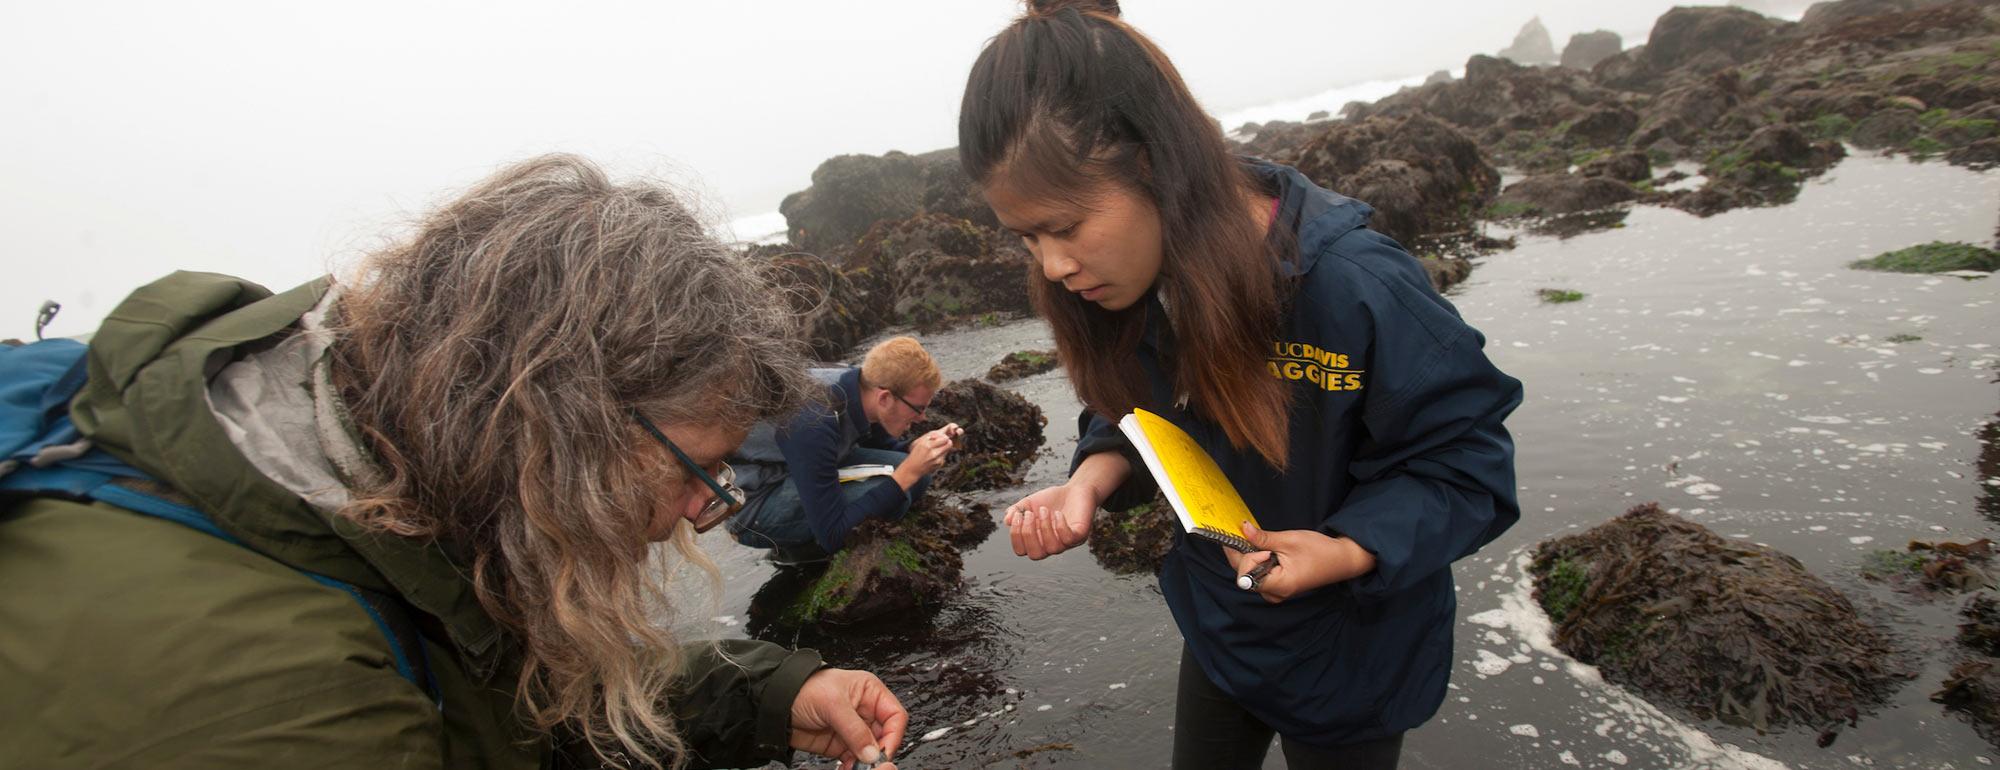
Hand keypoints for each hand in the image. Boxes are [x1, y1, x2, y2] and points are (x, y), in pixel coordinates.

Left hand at [789, 668, 907, 769]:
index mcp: (869, 692)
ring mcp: (852, 730)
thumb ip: (855, 730)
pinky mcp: (840, 745)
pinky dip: (853, 767)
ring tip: (857, 768)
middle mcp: (864, 711)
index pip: (894, 715)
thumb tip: (873, 752)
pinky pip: (854, 760)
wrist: (774, 703)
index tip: (883, 751)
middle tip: (870, 764)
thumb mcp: (833, 705)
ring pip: (870, 751)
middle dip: (879, 752)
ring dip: (865, 763)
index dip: (893, 734)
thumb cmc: (802, 689)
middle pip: (885, 736)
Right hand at [900, 427, 954, 475]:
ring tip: (936, 449)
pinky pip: (944, 456)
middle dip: (947, 441)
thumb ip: (931, 435)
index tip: (941, 437)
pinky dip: (941, 454)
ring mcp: (937, 460)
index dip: (944, 436)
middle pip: (949, 444)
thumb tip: (943, 432)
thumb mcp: (919, 441)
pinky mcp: (939, 464)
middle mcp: (933, 453)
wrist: (913, 468)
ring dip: (944, 448)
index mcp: (927, 445)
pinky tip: (934, 456)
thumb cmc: (916, 453)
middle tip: (942, 442)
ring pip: (948, 449)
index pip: (945, 438)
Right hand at [1003, 483, 1098, 558]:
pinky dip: (1060, 527)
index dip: (1016, 536)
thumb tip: (1007, 520)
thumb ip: (1016, 510)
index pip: (1021, 551)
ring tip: (1044, 510)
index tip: (1018, 515)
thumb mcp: (1029, 503)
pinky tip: (1057, 514)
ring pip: (1052, 548)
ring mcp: (1066, 542)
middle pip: (1035, 555)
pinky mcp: (1080, 535)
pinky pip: (1069, 540)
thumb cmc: (1051, 500)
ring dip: (1044, 527)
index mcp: (1036, 540)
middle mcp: (1050, 545)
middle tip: (1030, 514)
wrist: (1075, 490)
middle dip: (1029, 534)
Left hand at [1224, 523, 1376, 603]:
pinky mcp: (1279, 587)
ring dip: (1250, 557)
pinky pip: (1259, 576)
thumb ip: (1263, 538)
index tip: (1256, 541)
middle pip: (1245, 575)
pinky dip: (1258, 562)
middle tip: (1249, 534)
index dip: (1247, 556)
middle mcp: (1276, 593)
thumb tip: (1243, 529)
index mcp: (1279, 585)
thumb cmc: (1320, 551)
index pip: (1245, 575)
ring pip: (1250, 575)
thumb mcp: (1289, 540)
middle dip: (1244, 554)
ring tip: (1262, 543)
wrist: (1341, 560)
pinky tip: (1264, 550)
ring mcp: (1277, 592)